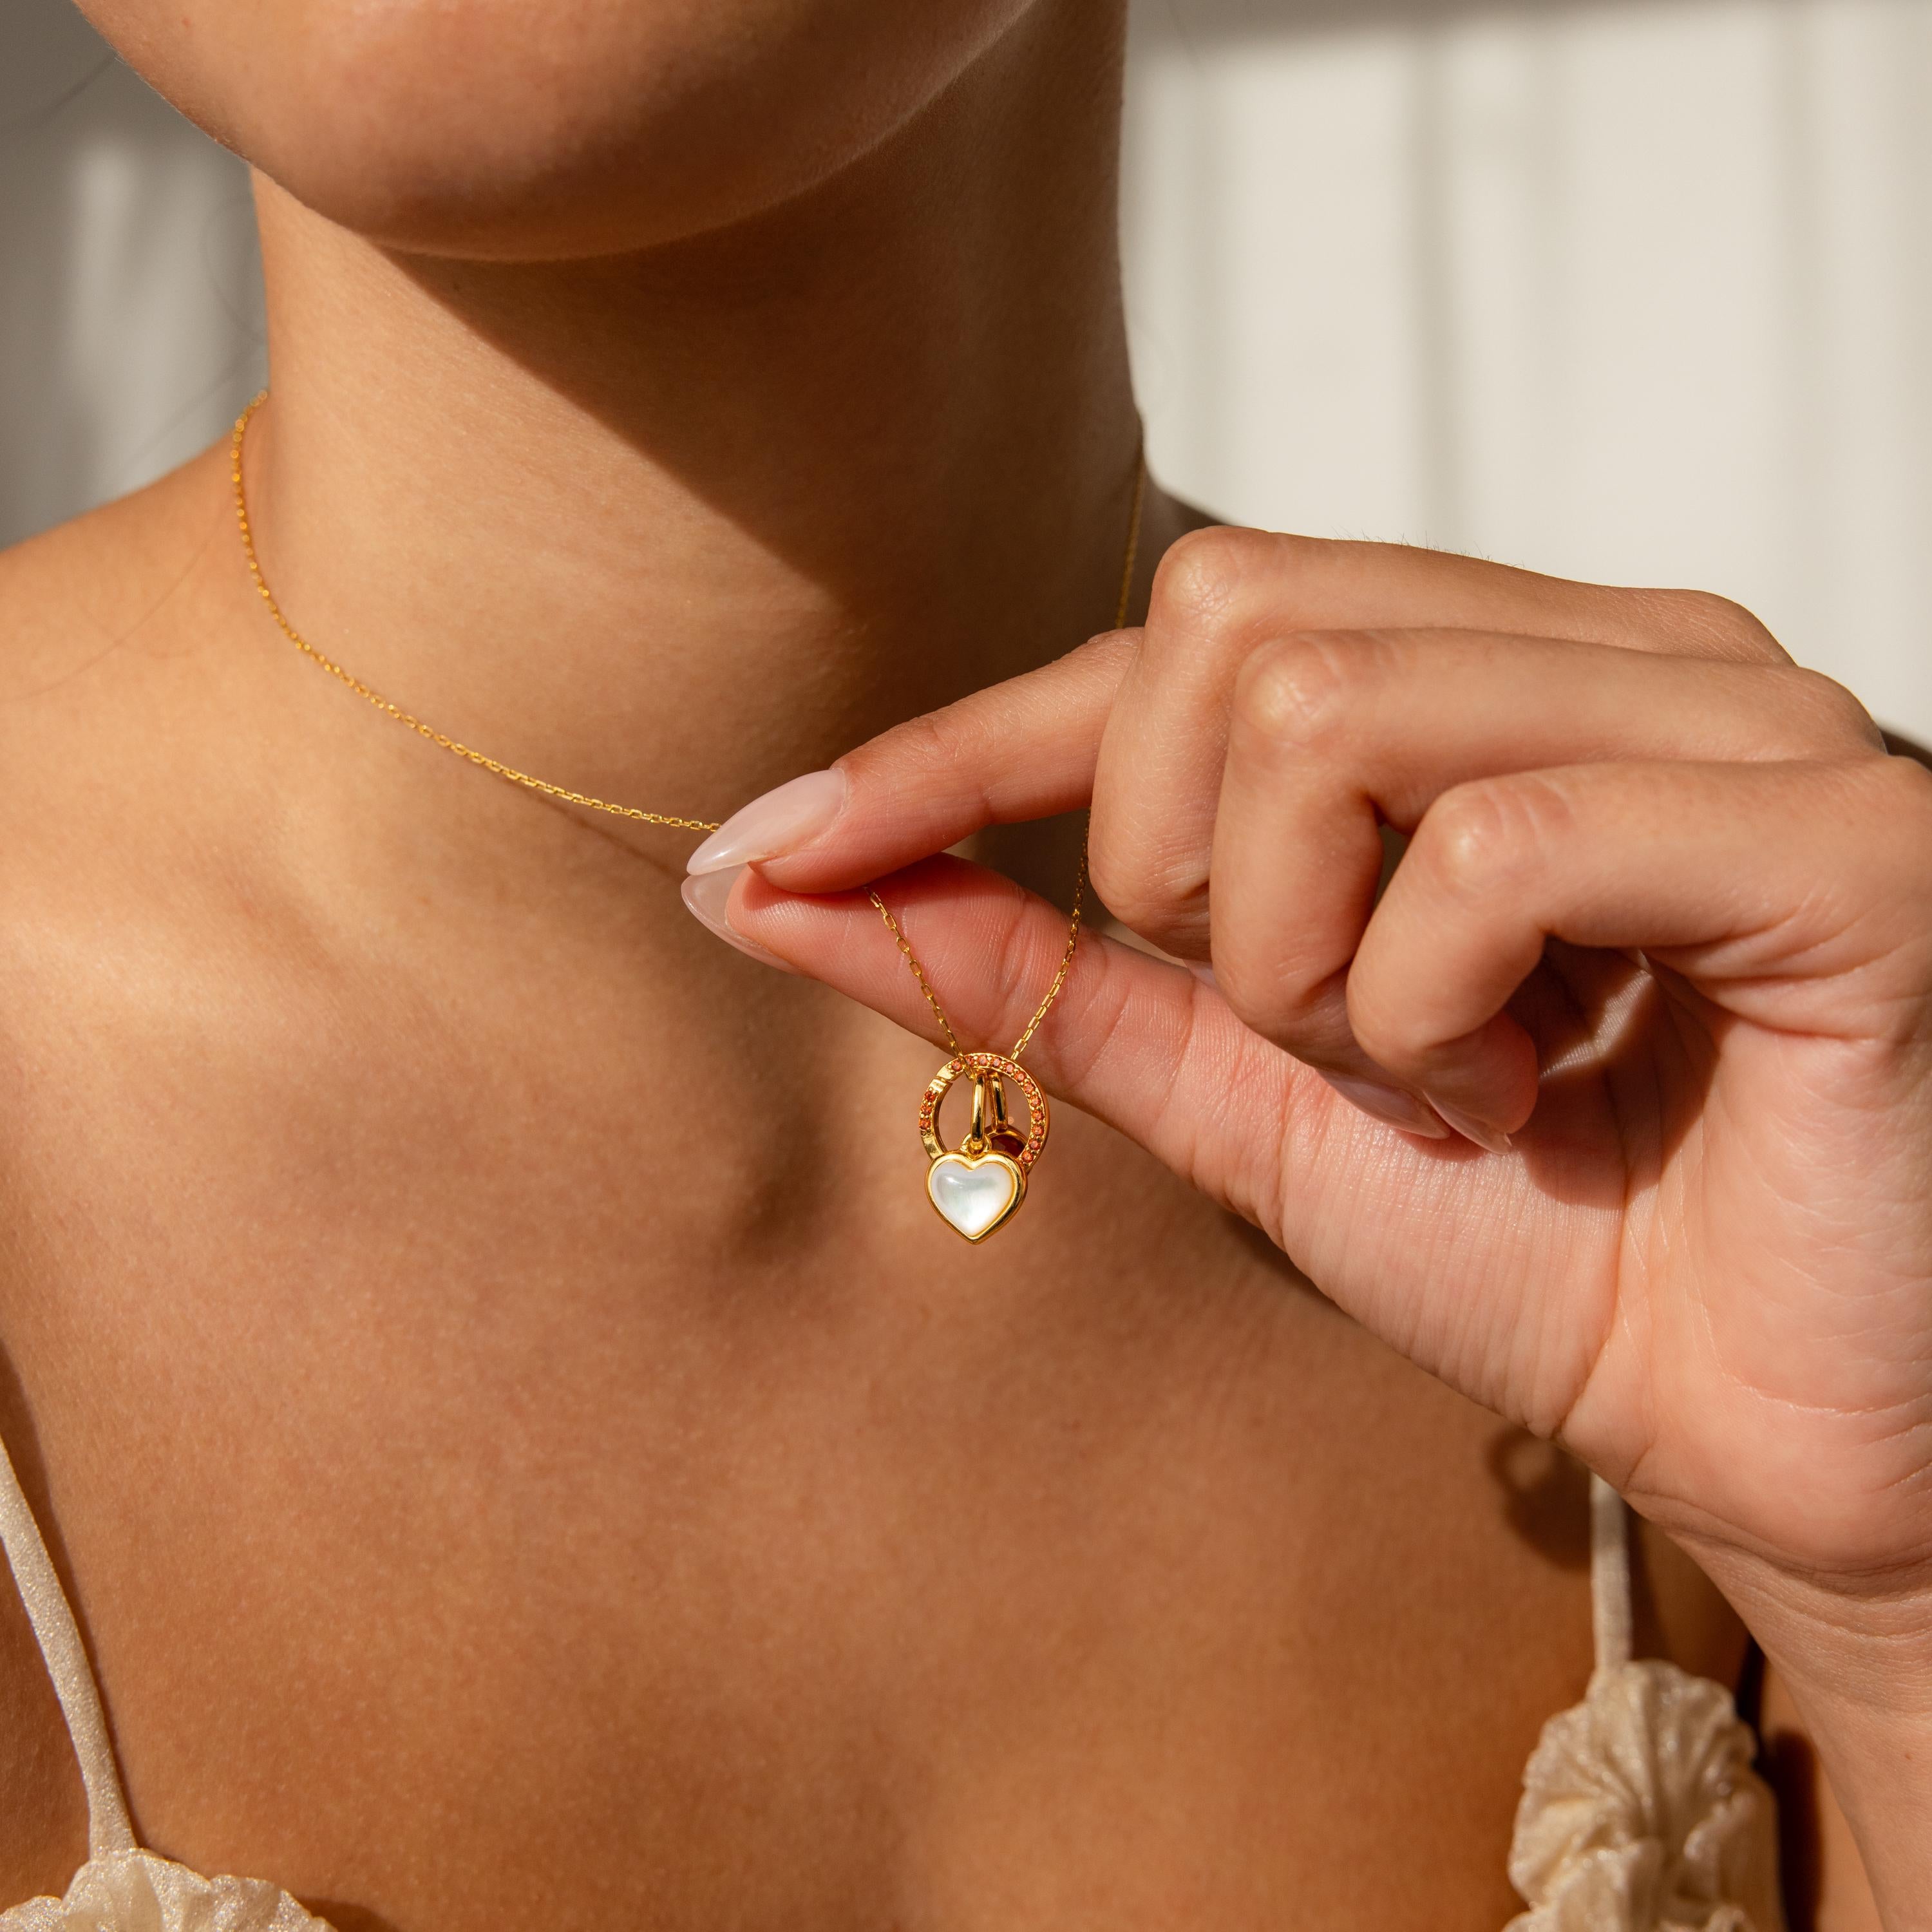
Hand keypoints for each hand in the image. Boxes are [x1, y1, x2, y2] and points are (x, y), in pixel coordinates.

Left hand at [688, 528, 1931, 1693]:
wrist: (1794, 1444)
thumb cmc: (1551, 1247)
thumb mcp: (1241, 1090)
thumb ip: (1037, 968)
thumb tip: (782, 877)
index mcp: (1497, 681)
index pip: (1168, 631)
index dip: (959, 744)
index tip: (768, 848)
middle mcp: (1617, 653)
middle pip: (1230, 626)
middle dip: (1178, 871)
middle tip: (1302, 1030)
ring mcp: (1739, 722)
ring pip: (1332, 715)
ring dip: (1301, 954)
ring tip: (1431, 1076)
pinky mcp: (1835, 837)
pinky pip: (1495, 843)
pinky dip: (1434, 1002)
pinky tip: (1522, 1092)